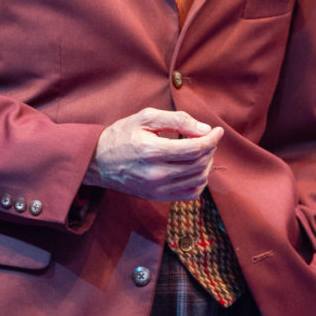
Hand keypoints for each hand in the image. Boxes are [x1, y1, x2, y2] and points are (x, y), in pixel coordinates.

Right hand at [84, 107, 222, 200]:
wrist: (98, 161)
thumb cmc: (121, 135)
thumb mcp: (145, 117)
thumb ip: (177, 120)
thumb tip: (204, 130)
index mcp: (152, 151)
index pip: (195, 149)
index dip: (212, 139)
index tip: (217, 130)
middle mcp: (157, 174)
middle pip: (200, 164)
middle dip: (211, 149)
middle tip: (207, 138)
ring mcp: (158, 189)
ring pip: (199, 180)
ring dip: (207, 164)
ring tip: (200, 151)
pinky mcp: (159, 197)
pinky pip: (190, 194)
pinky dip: (199, 181)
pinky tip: (194, 168)